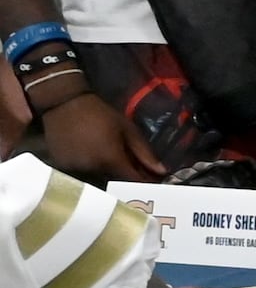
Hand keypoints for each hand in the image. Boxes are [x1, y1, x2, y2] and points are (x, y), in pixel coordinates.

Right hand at [41, 89, 161, 181]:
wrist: (64, 103)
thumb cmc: (100, 115)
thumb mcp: (128, 130)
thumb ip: (144, 153)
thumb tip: (162, 172)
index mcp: (110, 160)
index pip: (132, 182)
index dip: (144, 183)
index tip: (151, 182)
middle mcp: (91, 169)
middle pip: (114, 183)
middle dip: (125, 181)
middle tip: (130, 169)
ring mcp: (73, 170)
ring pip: (96, 181)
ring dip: (106, 177)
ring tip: (107, 162)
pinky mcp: (60, 168)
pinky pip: (79, 176)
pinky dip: (88, 172)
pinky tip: (90, 159)